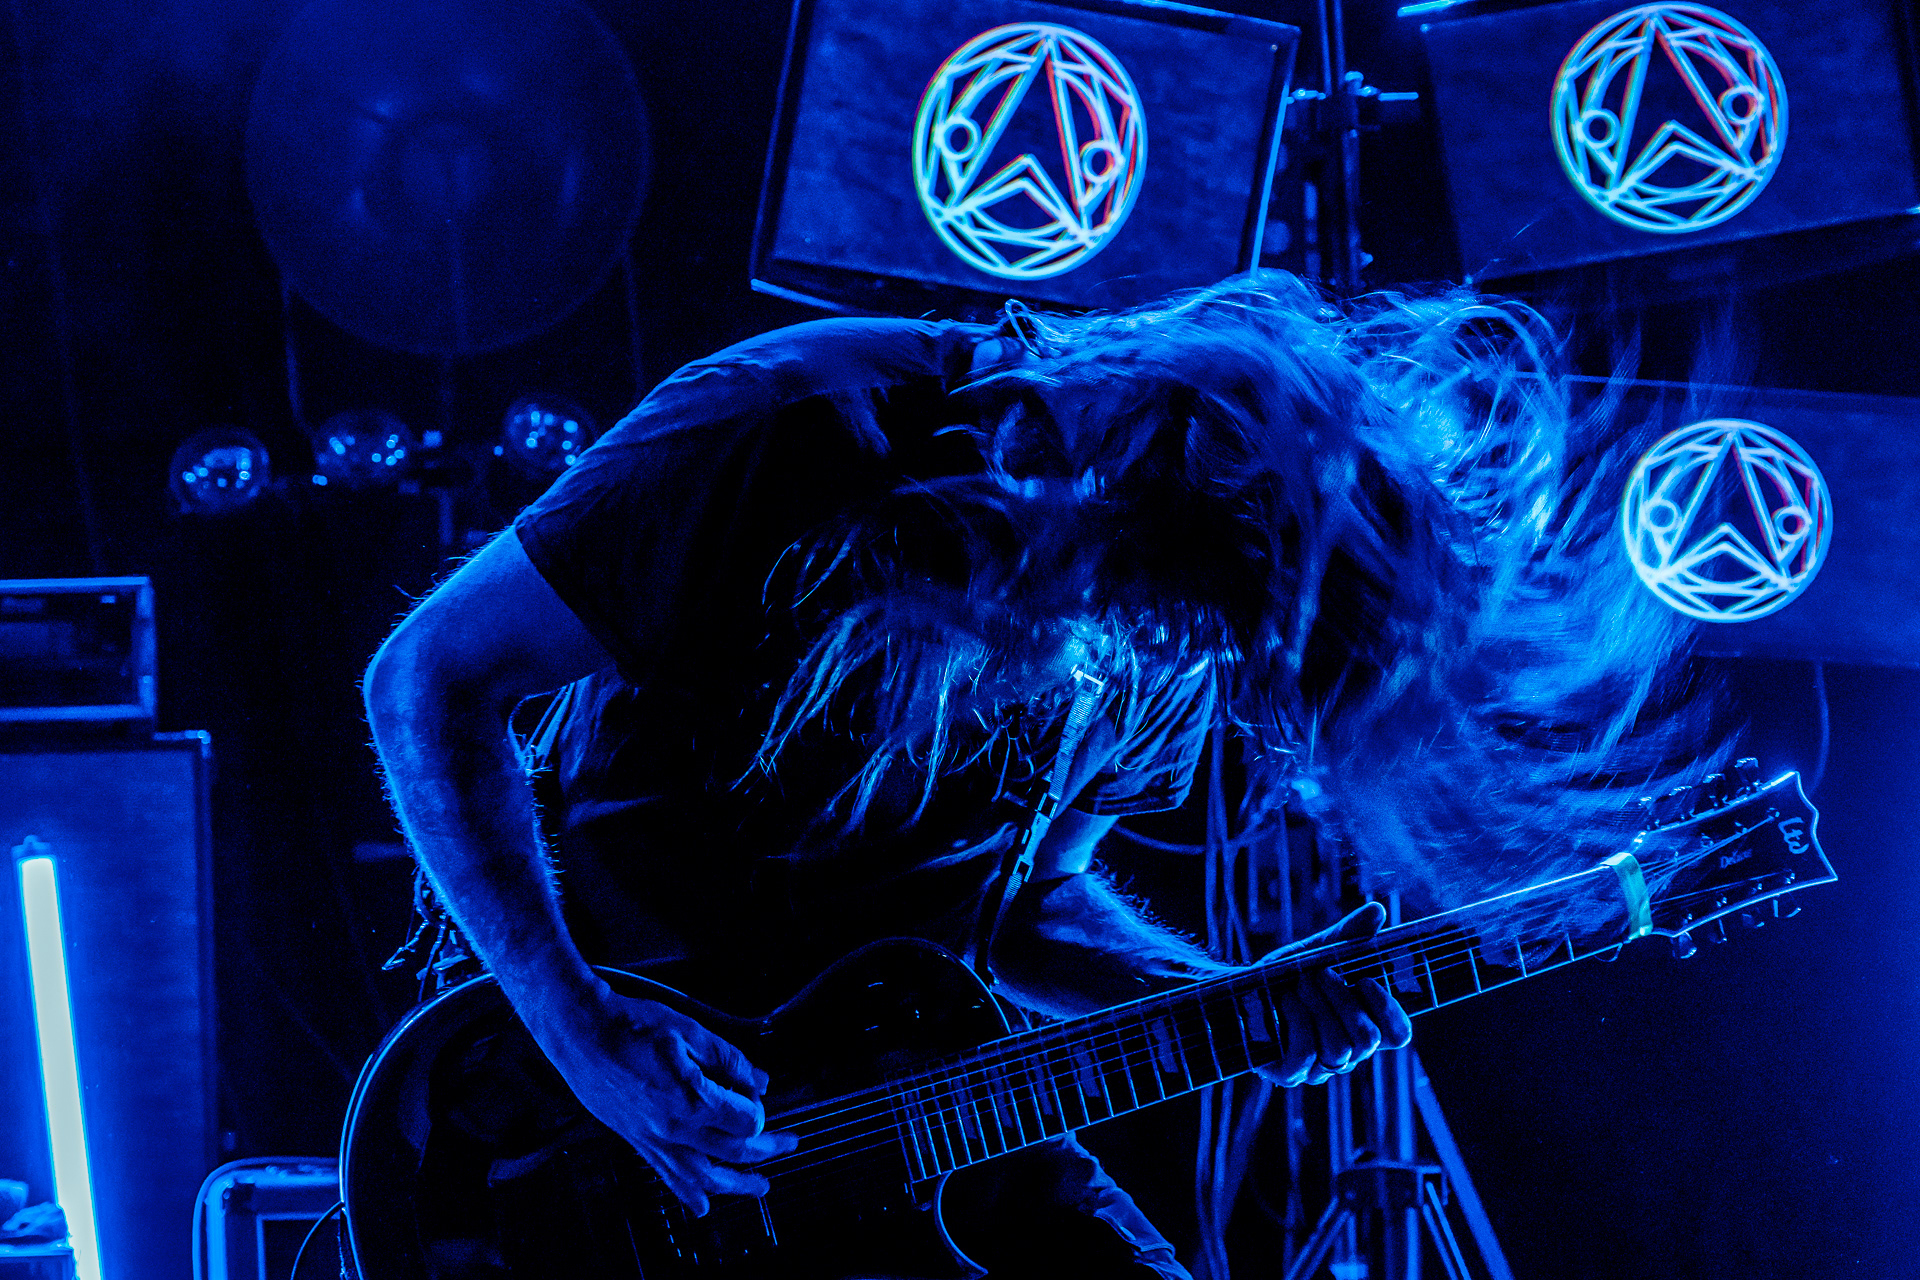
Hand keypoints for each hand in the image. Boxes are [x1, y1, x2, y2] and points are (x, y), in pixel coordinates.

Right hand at [528, 983, 798, 1216]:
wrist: (581, 1032)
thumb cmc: (630, 1025)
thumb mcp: (690, 1031)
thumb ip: (729, 1059)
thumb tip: (759, 1080)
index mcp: (691, 1098)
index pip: (745, 1120)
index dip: (759, 1108)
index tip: (759, 1095)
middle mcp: (673, 1126)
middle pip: (733, 1150)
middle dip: (766, 1150)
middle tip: (788, 1144)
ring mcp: (653, 1137)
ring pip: (703, 1176)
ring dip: (736, 1185)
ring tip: (759, 1187)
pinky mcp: (637, 1140)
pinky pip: (668, 1177)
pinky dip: (689, 1194)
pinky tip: (701, 1205)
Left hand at [1251, 903, 1412, 1087]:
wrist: (1240, 989)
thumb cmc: (1288, 973)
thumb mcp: (1319, 950)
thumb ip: (1350, 934)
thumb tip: (1378, 911)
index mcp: (1363, 1025)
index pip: (1398, 1034)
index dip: (1388, 1010)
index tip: (1365, 980)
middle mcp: (1347, 1053)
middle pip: (1366, 1039)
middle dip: (1342, 1000)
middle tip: (1319, 974)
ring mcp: (1318, 1068)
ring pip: (1337, 1050)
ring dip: (1316, 1007)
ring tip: (1299, 983)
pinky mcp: (1289, 1074)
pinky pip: (1304, 1057)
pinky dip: (1296, 1023)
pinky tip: (1286, 1001)